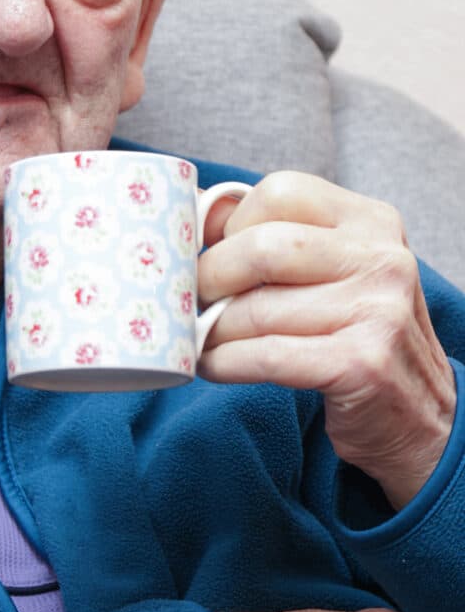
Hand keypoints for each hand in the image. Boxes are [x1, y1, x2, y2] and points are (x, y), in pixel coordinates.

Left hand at [199, 172, 456, 508]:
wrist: (421, 418)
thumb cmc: (356, 335)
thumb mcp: (334, 271)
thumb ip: (277, 236)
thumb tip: (196, 207)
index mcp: (371, 221)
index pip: (281, 192)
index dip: (232, 223)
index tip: (212, 252)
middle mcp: (382, 259)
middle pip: (261, 247)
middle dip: (209, 277)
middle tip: (190, 300)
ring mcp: (377, 311)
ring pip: (255, 308)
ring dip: (210, 329)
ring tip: (199, 337)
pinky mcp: (361, 364)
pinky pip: (265, 355)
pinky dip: (224, 362)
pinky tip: (212, 365)